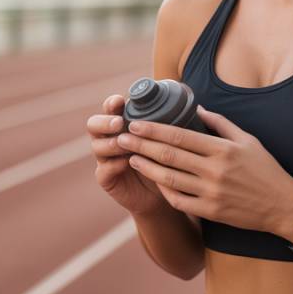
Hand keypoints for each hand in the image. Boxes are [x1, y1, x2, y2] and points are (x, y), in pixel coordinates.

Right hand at [85, 93, 168, 216]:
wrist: (165, 192)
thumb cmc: (168, 161)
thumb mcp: (169, 141)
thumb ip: (172, 124)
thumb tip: (199, 107)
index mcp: (124, 124)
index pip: (110, 108)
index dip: (112, 103)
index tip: (121, 101)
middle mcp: (111, 138)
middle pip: (94, 124)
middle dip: (105, 122)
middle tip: (119, 123)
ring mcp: (106, 159)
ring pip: (97, 146)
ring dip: (111, 143)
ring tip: (126, 145)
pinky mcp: (107, 178)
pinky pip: (103, 170)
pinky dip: (113, 165)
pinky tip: (126, 163)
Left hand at [115, 104, 292, 236]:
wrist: (283, 205)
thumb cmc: (266, 170)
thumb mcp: (248, 140)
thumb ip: (220, 124)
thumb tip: (197, 107)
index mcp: (222, 149)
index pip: (180, 136)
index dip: (154, 130)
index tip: (136, 123)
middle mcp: (214, 171)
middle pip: (169, 155)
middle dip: (142, 145)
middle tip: (122, 137)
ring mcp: (211, 193)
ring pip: (169, 179)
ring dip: (146, 167)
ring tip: (131, 157)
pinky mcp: (210, 211)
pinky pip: (179, 201)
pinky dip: (164, 190)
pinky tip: (154, 181)